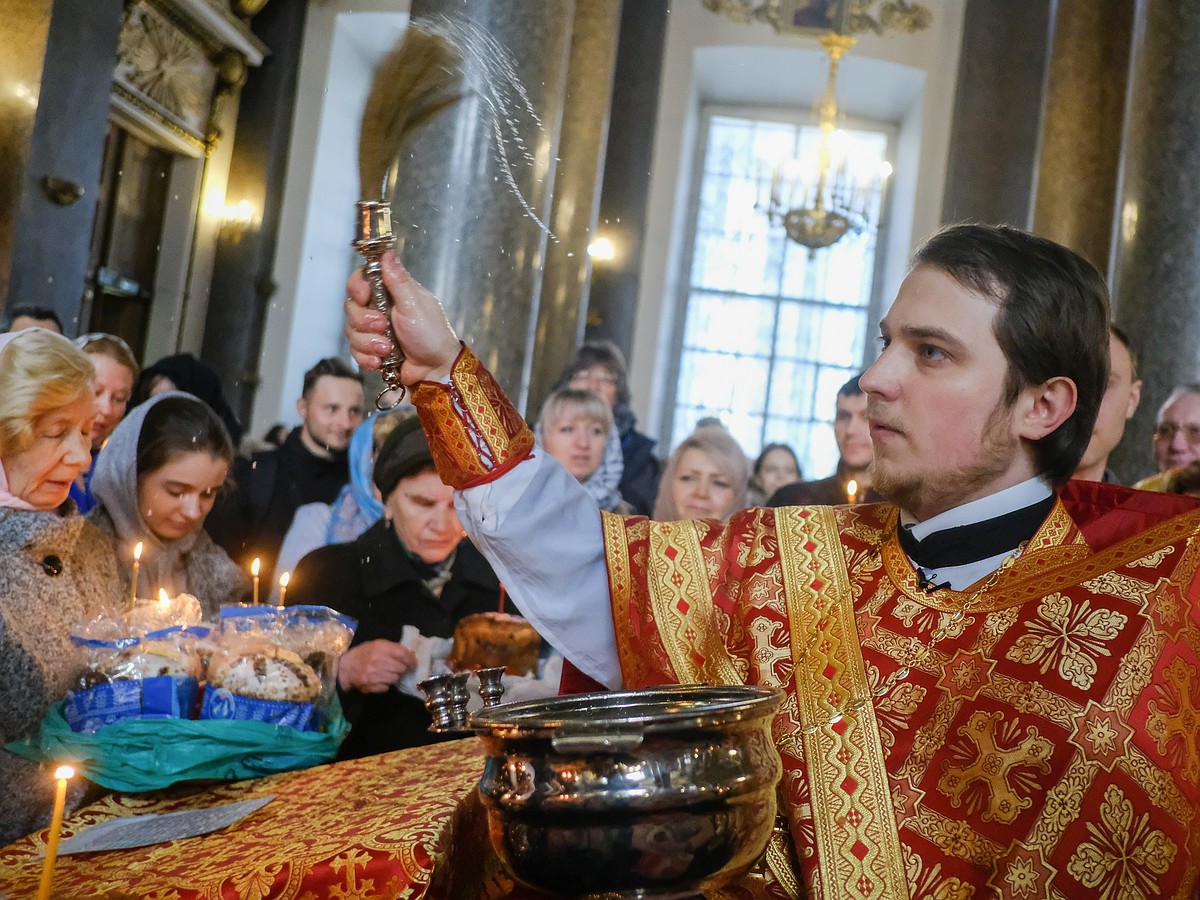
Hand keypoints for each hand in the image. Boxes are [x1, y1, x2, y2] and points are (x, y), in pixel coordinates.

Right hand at [337, 639, 418, 692]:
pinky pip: (386, 687)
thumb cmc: (363, 653)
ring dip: (395, 677)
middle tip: (401, 669)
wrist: (344, 666)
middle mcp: (377, 660)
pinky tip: (381, 680)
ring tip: (388, 673)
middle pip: (401, 668)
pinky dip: (386, 685)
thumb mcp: (377, 645)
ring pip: (395, 679)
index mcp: (380, 647)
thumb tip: (410, 655)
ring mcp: (373, 674)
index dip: (412, 660)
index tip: (414, 664)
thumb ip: (393, 648)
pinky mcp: (370, 685)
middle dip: (403, 669)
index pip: (403, 655)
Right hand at [344, 251, 461, 384]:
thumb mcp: (415, 305)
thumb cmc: (432, 334)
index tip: (364, 296)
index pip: (361, 279)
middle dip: (364, 321)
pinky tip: (381, 360)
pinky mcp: (371, 349)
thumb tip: (387, 253)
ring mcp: (373, 330)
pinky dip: (367, 357)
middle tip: (383, 326)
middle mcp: (379, 308)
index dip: (357, 287)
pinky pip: (355, 351)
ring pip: (351, 331)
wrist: (435, 369)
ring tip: (387, 348)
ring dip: (368, 342)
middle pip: (351, 307)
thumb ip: (398, 281)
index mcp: (391, 292)